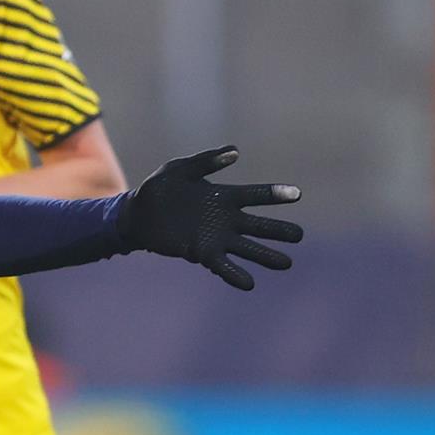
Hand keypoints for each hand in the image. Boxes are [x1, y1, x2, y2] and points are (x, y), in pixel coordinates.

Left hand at [118, 146, 302, 289]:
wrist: (136, 214)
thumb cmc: (159, 188)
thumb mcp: (180, 168)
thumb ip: (207, 161)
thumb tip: (235, 150)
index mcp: (224, 197)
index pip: (256, 196)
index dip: (275, 195)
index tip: (296, 194)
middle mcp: (226, 219)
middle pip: (259, 226)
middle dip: (279, 230)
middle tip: (298, 235)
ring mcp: (216, 238)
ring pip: (247, 248)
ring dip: (266, 256)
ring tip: (286, 263)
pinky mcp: (202, 253)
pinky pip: (223, 266)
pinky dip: (236, 275)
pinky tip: (250, 284)